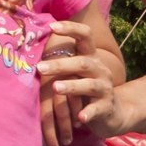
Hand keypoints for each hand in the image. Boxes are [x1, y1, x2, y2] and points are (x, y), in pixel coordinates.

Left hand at [37, 21, 123, 138]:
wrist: (112, 113)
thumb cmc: (85, 89)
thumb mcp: (77, 72)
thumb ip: (63, 60)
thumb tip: (33, 44)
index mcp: (91, 57)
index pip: (86, 36)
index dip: (71, 29)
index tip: (52, 26)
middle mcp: (100, 70)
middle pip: (83, 63)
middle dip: (60, 65)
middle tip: (39, 68)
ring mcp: (105, 89)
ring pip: (89, 85)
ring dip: (72, 86)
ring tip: (55, 88)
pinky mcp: (106, 107)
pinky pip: (96, 110)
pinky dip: (88, 113)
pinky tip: (79, 118)